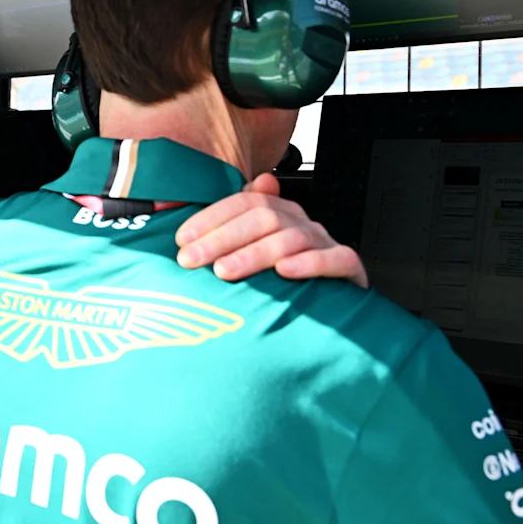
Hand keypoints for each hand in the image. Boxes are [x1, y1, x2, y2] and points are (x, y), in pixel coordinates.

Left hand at [175, 173, 367, 287]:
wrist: (328, 321)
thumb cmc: (279, 287)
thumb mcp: (241, 260)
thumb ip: (215, 237)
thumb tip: (174, 213)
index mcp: (278, 214)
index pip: (243, 202)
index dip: (211, 218)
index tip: (182, 240)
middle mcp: (301, 224)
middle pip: (263, 216)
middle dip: (222, 237)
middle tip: (192, 259)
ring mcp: (326, 244)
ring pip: (292, 237)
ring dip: (254, 253)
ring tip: (224, 271)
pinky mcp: (348, 268)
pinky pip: (337, 259)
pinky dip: (310, 263)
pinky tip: (284, 272)